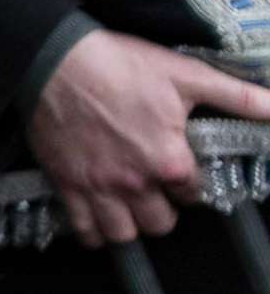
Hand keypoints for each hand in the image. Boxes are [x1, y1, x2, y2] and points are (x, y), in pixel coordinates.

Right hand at [27, 28, 269, 243]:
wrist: (55, 58)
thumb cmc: (122, 64)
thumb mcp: (187, 74)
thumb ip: (238, 97)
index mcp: (168, 160)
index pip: (192, 195)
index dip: (189, 184)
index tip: (180, 172)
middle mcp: (135, 182)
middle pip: (160, 224)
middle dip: (162, 210)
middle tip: (155, 191)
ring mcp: (98, 187)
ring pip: (123, 234)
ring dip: (130, 225)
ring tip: (128, 207)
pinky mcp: (66, 184)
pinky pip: (83, 229)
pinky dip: (92, 232)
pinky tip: (98, 217)